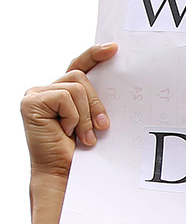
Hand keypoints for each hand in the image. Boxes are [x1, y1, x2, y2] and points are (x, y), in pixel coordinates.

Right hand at [21, 43, 117, 185]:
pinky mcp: (32, 102)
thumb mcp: (92, 122)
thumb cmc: (79, 154)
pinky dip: (73, 117)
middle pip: (80, 77)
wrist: (64, 175)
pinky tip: (67, 133)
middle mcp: (46, 90)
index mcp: (61, 93)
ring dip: (86, 115)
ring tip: (84, 137)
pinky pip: (65, 97)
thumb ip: (94, 102)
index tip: (114, 48)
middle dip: (96, 104)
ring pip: (76, 87)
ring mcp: (36, 94)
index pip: (79, 66)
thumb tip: (116, 85)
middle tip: (102, 128)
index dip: (94, 55)